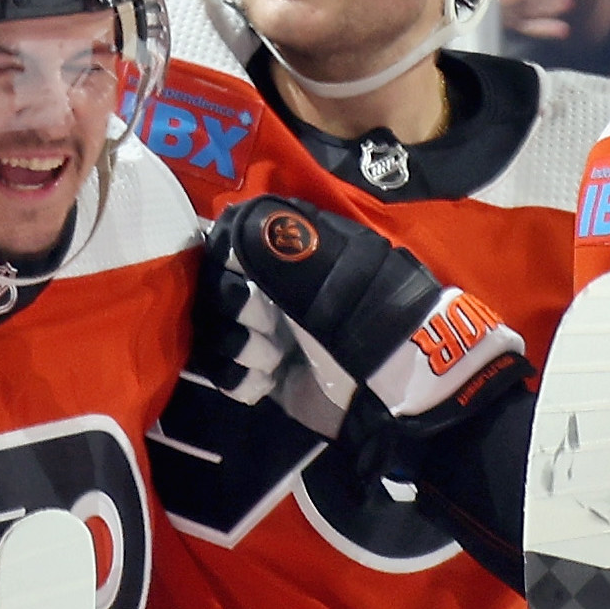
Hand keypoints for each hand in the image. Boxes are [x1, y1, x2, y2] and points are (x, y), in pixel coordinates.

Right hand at [208, 196, 529, 437]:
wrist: (392, 391)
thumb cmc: (367, 320)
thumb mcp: (331, 274)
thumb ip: (282, 246)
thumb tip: (239, 217)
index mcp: (296, 253)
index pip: (235, 240)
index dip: (227, 259)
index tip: (239, 278)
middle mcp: (277, 288)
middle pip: (218, 286)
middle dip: (234, 308)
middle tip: (263, 325)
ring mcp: (271, 330)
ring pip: (217, 328)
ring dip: (237, 345)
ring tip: (269, 360)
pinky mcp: (268, 372)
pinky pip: (226, 368)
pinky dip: (239, 376)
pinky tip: (263, 381)